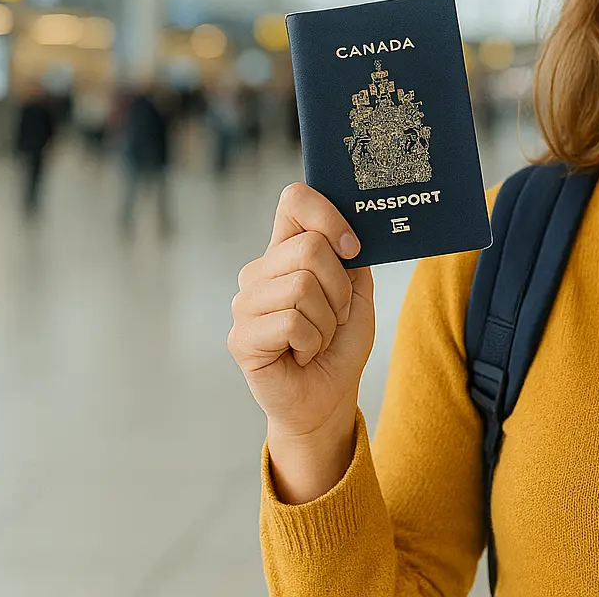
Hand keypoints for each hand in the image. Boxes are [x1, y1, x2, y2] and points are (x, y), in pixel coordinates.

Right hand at [228, 183, 375, 443]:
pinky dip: (314, 342)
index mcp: (286, 251)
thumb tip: (349, 233)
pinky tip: (303, 355)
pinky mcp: (242, 337)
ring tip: (318, 338)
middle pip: (310, 248)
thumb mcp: (357, 292)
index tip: (352, 248)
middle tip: (335, 315)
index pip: (294, 201)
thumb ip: (350, 257)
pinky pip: (293, 322)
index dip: (328, 216)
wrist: (328, 397)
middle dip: (340, 288)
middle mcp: (260, 270)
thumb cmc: (339, 344)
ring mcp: (245, 303)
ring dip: (328, 320)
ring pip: (303, 286)